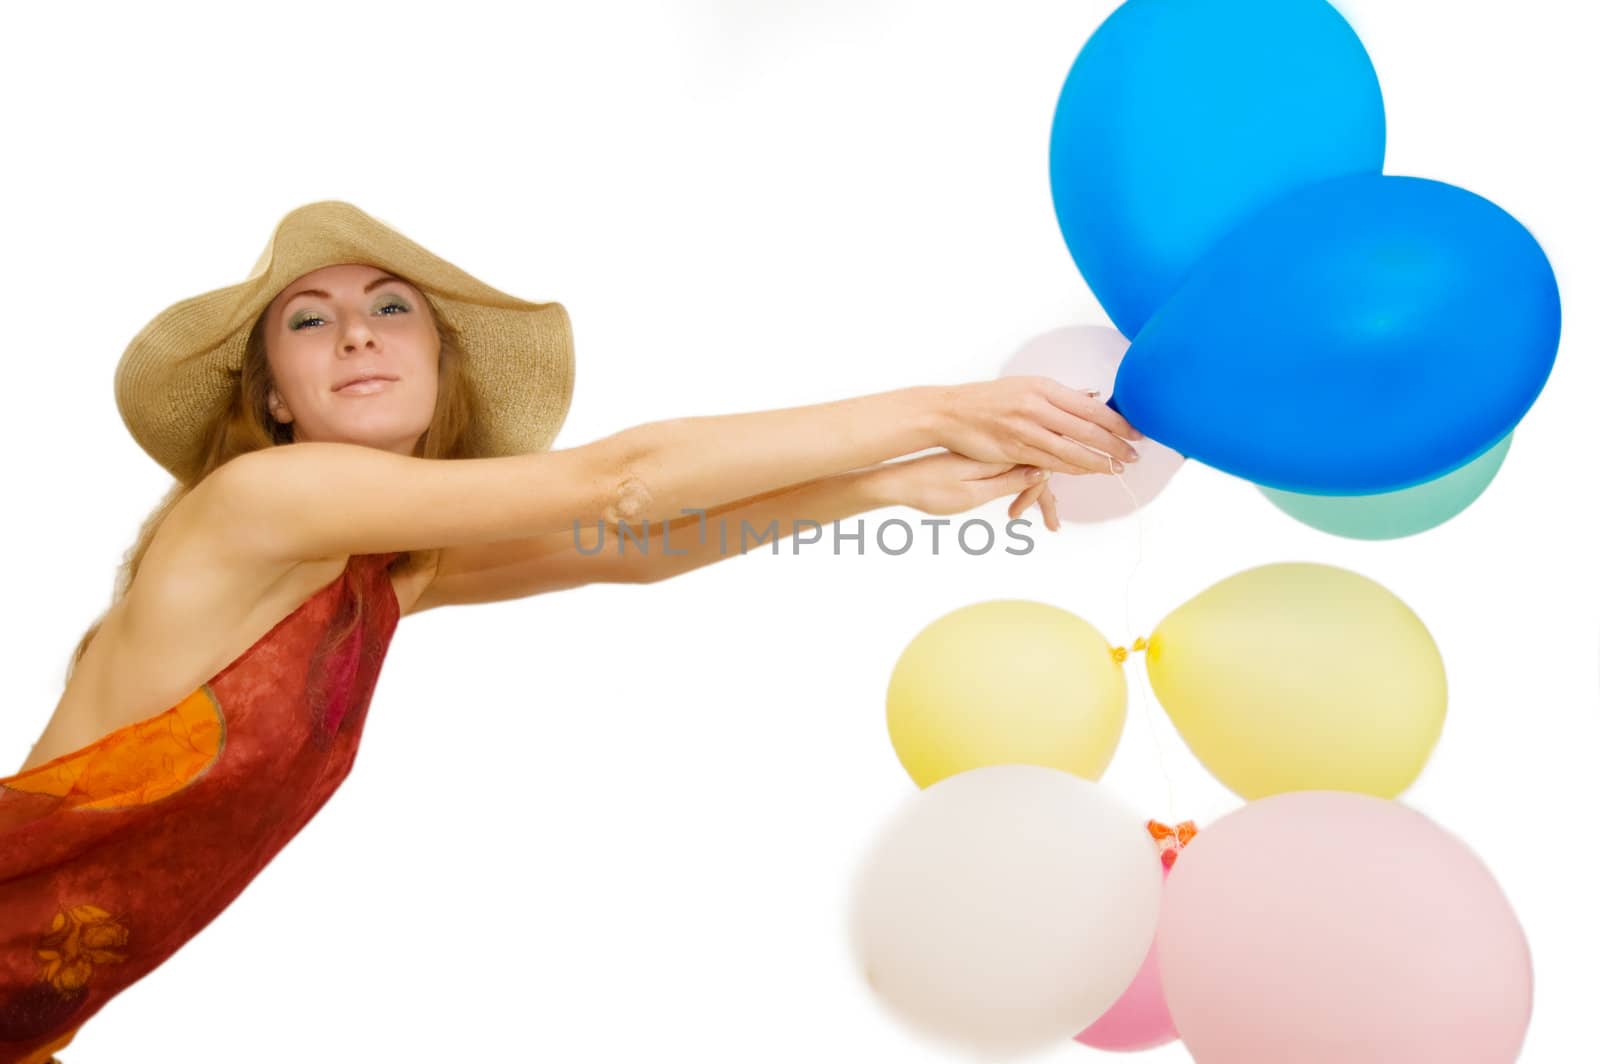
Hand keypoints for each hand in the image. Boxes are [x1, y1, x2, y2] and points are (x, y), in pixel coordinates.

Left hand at [869, 450, 1060, 530]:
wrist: (897, 481)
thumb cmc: (929, 490)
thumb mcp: (973, 493)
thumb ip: (1009, 481)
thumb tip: (1043, 471)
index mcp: (995, 453)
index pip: (1038, 463)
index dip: (1043, 492)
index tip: (1045, 519)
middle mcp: (994, 448)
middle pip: (1035, 465)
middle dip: (1044, 496)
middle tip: (1053, 524)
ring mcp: (987, 452)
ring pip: (1023, 468)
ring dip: (1033, 492)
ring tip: (1046, 519)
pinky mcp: (978, 457)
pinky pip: (1008, 467)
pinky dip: (1017, 485)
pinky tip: (1019, 501)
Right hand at [929, 376, 1143, 476]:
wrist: (951, 411)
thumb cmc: (988, 399)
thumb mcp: (1025, 386)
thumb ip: (1059, 396)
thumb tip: (1092, 397)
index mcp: (1043, 387)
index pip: (1090, 406)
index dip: (1117, 422)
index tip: (1135, 432)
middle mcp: (1037, 406)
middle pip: (1086, 429)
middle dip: (1114, 445)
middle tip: (1134, 455)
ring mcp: (1025, 428)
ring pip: (1071, 449)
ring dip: (1098, 462)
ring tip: (1117, 469)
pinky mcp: (1014, 449)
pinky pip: (1050, 462)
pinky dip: (1072, 469)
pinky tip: (1088, 472)